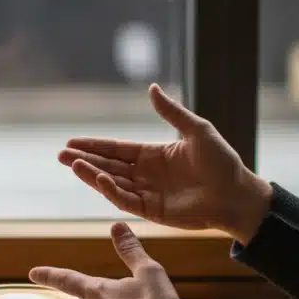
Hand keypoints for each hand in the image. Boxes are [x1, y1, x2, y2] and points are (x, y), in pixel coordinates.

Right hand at [58, 83, 271, 242]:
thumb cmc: (222, 162)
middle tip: (60, 155)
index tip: (71, 142)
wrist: (238, 194)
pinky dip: (111, 191)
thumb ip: (171, 112)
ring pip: (112, 183)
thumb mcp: (197, 130)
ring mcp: (148, 193)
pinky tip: (100, 179)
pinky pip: (126, 200)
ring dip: (92, 175)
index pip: (116, 149)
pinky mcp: (152, 211)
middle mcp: (146, 174)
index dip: (94, 146)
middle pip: (108, 166)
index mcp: (153, 155)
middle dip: (84, 161)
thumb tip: (151, 87)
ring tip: (72, 165)